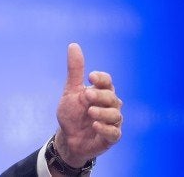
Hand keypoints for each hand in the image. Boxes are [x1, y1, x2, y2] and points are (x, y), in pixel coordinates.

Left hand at [53, 43, 122, 166]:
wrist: (68, 138)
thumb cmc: (72, 113)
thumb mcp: (71, 91)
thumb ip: (75, 70)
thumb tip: (73, 45)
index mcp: (101, 92)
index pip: (107, 81)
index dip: (101, 78)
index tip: (90, 77)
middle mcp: (110, 106)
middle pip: (112, 97)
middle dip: (100, 96)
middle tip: (87, 95)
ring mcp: (112, 122)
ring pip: (115, 115)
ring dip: (102, 112)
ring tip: (90, 112)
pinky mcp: (111, 137)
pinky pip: (114, 133)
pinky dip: (106, 128)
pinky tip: (95, 125)